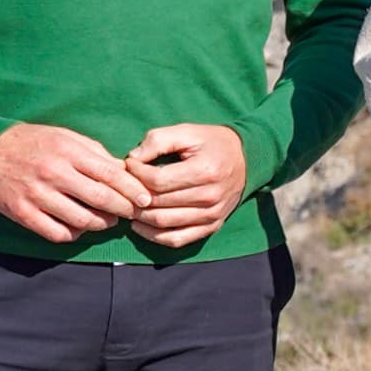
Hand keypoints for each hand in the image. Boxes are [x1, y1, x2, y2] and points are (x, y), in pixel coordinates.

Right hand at [0, 121, 152, 244]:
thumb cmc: (30, 141)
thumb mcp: (63, 136)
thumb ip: (94, 153)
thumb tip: (123, 171)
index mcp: (67, 151)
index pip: (110, 174)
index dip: (133, 190)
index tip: (145, 199)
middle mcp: (53, 173)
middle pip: (101, 200)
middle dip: (124, 209)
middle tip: (132, 213)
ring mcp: (37, 195)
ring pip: (82, 220)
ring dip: (101, 224)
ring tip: (107, 220)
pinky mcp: (23, 213)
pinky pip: (58, 233)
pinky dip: (74, 234)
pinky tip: (78, 227)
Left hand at [123, 122, 249, 249]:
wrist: (247, 159)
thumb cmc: (213, 143)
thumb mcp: (188, 131)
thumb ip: (158, 140)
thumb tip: (132, 160)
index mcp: (204, 171)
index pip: (157, 181)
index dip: (136, 173)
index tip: (129, 164)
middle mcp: (209, 197)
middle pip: (158, 203)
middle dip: (134, 195)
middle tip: (123, 186)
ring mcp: (212, 215)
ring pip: (163, 223)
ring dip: (139, 217)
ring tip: (128, 204)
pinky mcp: (211, 226)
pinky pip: (177, 239)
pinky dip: (154, 236)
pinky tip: (140, 226)